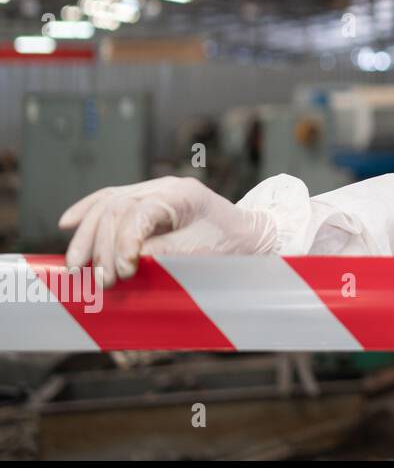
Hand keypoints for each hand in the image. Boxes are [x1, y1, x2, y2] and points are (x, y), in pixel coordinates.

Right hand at [61, 176, 277, 286]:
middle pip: (115, 207)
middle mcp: (164, 187)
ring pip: (107, 205)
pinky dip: (88, 214)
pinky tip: (68, 225)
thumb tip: (125, 260)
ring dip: (88, 236)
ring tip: (79, 268)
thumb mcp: (202, 252)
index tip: (122, 272)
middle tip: (99, 280)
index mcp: (182, 194)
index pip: (139, 211)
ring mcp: (153, 192)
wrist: (251, 237)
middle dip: (100, 245)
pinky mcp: (146, 203)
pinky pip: (109, 202)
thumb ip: (164, 253)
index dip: (124, 242)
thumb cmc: (231, 246)